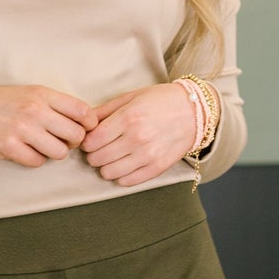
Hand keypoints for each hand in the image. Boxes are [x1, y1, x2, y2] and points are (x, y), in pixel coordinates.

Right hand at [0, 83, 100, 167]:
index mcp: (42, 94)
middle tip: (59, 141)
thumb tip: (85, 121)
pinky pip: (37, 163)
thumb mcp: (28, 93)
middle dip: (71, 143)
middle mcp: (35, 110)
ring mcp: (22, 129)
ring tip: (40, 147)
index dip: (89, 125)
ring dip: (53, 154)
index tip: (82, 130)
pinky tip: (24, 151)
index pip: (83, 111)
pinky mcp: (9, 147)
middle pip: (76, 135)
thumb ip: (54, 104)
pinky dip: (34, 160)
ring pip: (59, 153)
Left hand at [79, 83, 202, 186]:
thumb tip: (84, 123)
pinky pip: (127, 181)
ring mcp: (148, 155)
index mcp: (129, 117)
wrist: (194, 112)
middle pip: (97, 158)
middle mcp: (137, 138)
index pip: (92, 141)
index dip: (86, 142)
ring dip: (105, 166)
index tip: (90, 140)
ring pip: (109, 173)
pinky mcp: (157, 168)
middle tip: (100, 148)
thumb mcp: (132, 97)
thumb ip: (105, 110)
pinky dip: (121, 176)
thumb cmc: (160, 101)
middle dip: (93, 154)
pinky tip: (124, 165)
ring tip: (112, 157)